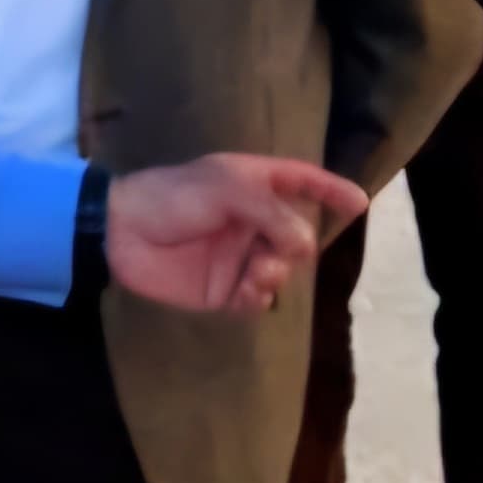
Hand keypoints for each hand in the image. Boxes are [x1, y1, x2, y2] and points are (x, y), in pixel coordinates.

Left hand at [106, 157, 366, 315]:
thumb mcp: (227, 189)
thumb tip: (306, 245)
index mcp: (254, 185)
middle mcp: (251, 221)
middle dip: (296, 247)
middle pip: (296, 236)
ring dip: (276, 274)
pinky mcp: (221, 291)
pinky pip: (256, 300)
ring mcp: (237, 257)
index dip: (330, 190)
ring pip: (281, 271)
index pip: (303, 182)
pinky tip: (246, 293)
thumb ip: (272, 213)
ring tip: (256, 273)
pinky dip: (258, 298)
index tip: (360, 203)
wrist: (121, 232)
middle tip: (279, 252)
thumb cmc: (174, 197)